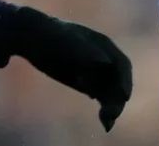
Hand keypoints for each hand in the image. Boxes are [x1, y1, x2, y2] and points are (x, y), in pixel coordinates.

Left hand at [7, 6, 132, 130]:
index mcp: (103, 45)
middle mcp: (103, 59)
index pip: (122, 64)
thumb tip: (106, 62)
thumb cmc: (51, 35)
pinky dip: (104, 108)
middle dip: (118, 99)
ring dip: (112, 107)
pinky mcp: (86, 83)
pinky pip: (100, 96)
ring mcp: (95, 71)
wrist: (32, 38)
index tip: (124, 96)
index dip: (126, 80)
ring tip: (106, 122)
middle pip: (118, 82)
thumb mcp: (68, 41)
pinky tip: (103, 120)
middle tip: (111, 115)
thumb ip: (87, 52)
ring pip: (111, 92)